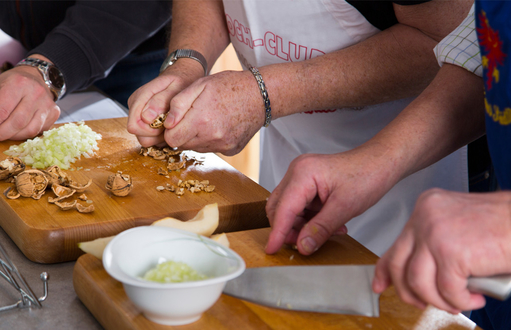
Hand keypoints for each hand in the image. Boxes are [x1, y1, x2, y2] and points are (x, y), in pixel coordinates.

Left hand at [0, 66, 59, 140]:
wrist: (36, 78)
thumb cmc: (13, 83)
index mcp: (18, 82)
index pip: (3, 111)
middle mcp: (36, 93)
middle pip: (17, 122)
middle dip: (3, 133)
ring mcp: (47, 104)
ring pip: (30, 130)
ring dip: (14, 136)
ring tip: (6, 133)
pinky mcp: (54, 113)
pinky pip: (38, 131)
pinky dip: (25, 134)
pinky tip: (18, 130)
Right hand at [127, 59, 203, 147]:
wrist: (184, 76)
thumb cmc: (181, 81)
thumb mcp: (175, 88)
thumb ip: (160, 102)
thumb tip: (146, 118)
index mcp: (139, 97)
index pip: (134, 126)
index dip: (152, 130)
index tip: (167, 124)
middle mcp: (136, 106)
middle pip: (138, 134)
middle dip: (156, 135)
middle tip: (171, 125)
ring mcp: (139, 114)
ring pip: (144, 138)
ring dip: (159, 136)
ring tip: (172, 125)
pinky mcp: (145, 121)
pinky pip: (150, 137)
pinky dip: (161, 136)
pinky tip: (170, 126)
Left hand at [161, 70, 263, 154]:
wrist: (261, 95)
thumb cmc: (229, 86)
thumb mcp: (200, 85)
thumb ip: (178, 104)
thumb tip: (166, 123)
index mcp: (201, 121)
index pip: (171, 140)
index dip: (170, 130)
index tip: (175, 120)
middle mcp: (212, 138)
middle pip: (182, 146)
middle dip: (182, 133)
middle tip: (192, 117)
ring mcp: (223, 146)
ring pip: (196, 148)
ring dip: (196, 137)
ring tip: (207, 118)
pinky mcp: (231, 150)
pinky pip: (212, 149)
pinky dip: (211, 140)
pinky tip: (219, 125)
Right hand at [265, 146, 398, 255]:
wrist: (381, 162)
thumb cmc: (368, 175)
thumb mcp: (345, 208)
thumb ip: (320, 229)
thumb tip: (302, 246)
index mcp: (303, 174)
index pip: (283, 209)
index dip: (277, 233)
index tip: (271, 250)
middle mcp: (297, 172)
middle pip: (279, 208)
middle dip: (288, 229)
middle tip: (302, 246)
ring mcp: (301, 175)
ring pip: (289, 208)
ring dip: (301, 225)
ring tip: (324, 234)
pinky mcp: (307, 181)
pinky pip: (300, 205)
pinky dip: (309, 219)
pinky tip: (327, 225)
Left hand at [373, 189, 510, 313]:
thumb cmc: (501, 226)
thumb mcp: (455, 228)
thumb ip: (432, 245)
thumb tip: (414, 272)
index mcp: (425, 208)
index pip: (395, 245)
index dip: (384, 271)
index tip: (380, 285)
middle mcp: (425, 217)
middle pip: (399, 266)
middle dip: (409, 293)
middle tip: (425, 303)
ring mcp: (436, 234)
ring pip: (419, 282)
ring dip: (439, 300)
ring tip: (459, 300)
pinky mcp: (452, 253)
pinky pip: (447, 291)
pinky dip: (461, 300)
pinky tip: (474, 296)